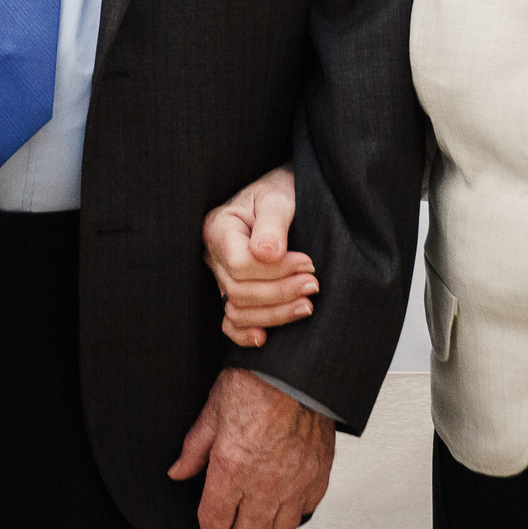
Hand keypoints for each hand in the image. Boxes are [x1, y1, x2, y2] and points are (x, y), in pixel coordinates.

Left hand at [165, 367, 334, 528]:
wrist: (299, 369)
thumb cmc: (255, 381)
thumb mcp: (213, 410)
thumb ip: (194, 448)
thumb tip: (178, 472)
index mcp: (230, 468)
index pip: (216, 525)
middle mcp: (263, 484)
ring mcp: (294, 483)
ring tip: (257, 528)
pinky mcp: (318, 477)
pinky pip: (305, 512)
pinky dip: (292, 514)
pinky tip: (283, 504)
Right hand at [203, 165, 315, 347]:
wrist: (285, 194)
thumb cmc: (281, 190)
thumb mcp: (278, 197)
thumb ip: (273, 224)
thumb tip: (267, 254)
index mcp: (219, 227)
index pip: (239, 264)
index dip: (275, 271)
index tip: (307, 263)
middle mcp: (214, 254)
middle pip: (238, 291)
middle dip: (280, 292)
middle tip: (314, 284)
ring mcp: (221, 275)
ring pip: (237, 310)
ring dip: (274, 314)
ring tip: (307, 304)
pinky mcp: (234, 290)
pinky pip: (230, 321)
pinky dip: (244, 334)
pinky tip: (265, 338)